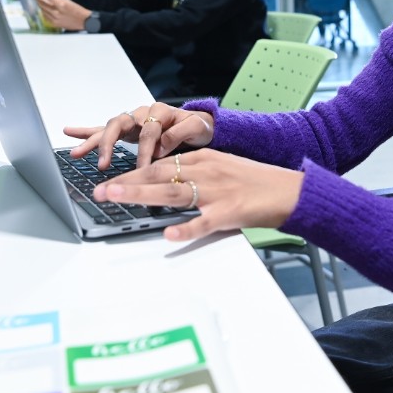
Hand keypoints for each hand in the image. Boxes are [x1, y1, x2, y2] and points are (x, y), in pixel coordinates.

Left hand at [34, 0, 89, 29]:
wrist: (85, 21)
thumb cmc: (78, 10)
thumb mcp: (68, 2)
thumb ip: (58, 1)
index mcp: (61, 4)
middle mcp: (56, 12)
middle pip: (42, 4)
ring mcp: (55, 19)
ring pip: (43, 11)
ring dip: (40, 5)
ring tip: (39, 1)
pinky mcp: (56, 24)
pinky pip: (46, 17)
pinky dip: (44, 13)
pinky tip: (44, 10)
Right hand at [66, 103, 214, 167]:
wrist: (200, 125)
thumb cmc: (198, 127)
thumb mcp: (198, 128)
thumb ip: (182, 132)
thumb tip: (162, 144)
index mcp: (160, 111)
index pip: (149, 131)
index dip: (147, 149)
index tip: (144, 167)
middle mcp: (143, 113)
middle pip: (120, 124)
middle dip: (109, 144)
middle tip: (103, 163)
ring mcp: (133, 121)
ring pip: (108, 128)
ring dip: (92, 140)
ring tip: (77, 153)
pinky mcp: (127, 130)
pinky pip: (104, 129)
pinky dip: (87, 131)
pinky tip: (70, 132)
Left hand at [101, 151, 303, 242]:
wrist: (292, 190)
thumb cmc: (259, 183)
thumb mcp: (224, 168)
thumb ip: (196, 174)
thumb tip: (168, 183)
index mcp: (205, 159)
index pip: (162, 162)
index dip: (134, 171)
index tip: (111, 178)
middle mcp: (207, 171)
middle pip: (160, 173)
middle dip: (127, 181)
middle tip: (100, 189)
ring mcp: (218, 192)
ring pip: (173, 192)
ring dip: (142, 194)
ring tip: (117, 197)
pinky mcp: (231, 213)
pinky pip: (204, 222)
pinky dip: (187, 228)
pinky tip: (170, 234)